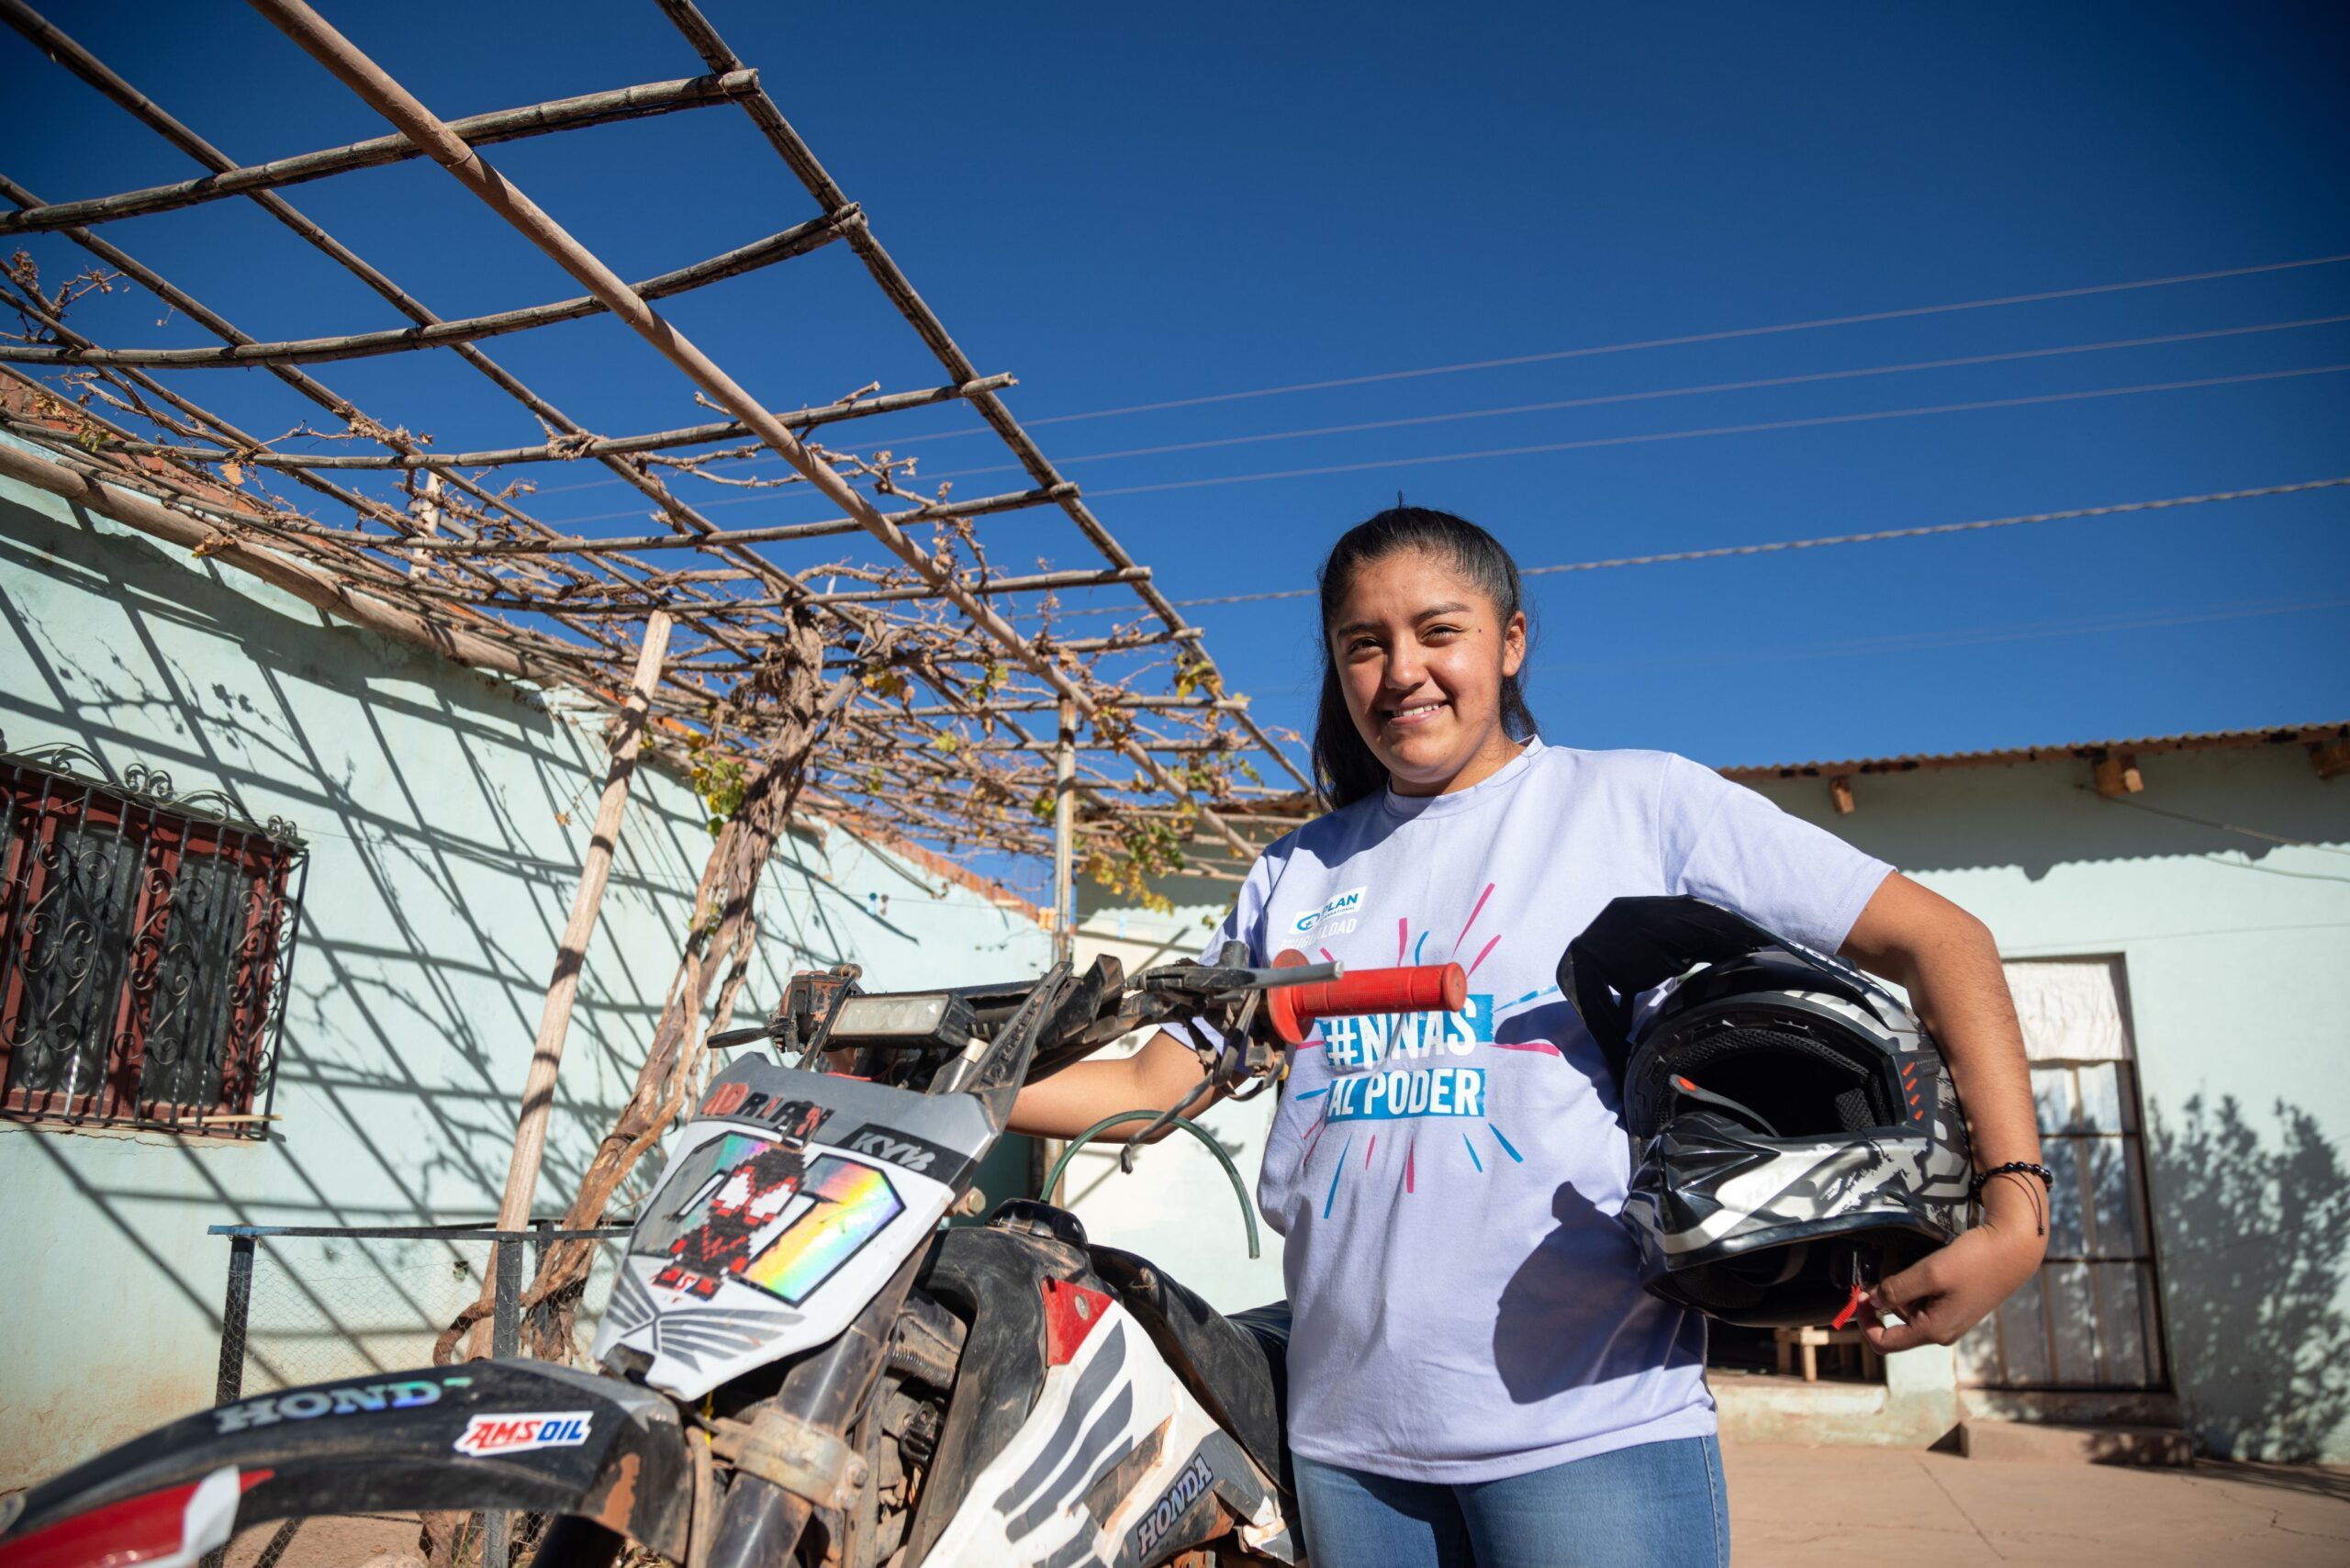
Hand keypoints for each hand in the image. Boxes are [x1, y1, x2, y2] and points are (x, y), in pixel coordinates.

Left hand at [1861, 1184, 2047, 1352]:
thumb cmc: (1975, 1261)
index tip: (1860, 1295)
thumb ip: (1896, 1289)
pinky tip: (1928, 1263)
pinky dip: (1918, 1281)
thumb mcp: (1930, 1273)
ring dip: (1903, 1284)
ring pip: (1909, 1306)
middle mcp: (1941, 1331)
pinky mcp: (1955, 1304)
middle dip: (1887, 1293)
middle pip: (1895, 1319)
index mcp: (1933, 1331)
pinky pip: (1924, 1297)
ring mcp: (1950, 1319)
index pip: (1884, 1342)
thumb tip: (1872, 1302)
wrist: (2013, 1250)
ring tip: (1914, 1260)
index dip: (1865, 1321)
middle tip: (1890, 1262)